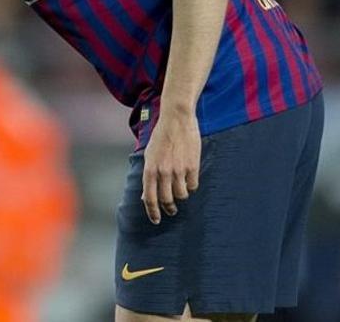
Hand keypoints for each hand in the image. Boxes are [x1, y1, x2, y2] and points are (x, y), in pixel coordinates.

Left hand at [141, 109, 199, 224]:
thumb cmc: (161, 136)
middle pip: (166, 200)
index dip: (152, 212)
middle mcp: (163, 172)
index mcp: (150, 169)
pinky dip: (191, 186)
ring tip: (181, 191)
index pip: (150, 198)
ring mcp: (178, 169)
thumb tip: (146, 196)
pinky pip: (193, 185)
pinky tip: (189, 180)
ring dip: (181, 196)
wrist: (177, 119)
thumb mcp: (149, 155)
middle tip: (171, 210)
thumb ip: (149, 176)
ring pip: (181, 195)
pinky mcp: (192, 166)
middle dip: (169, 208)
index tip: (156, 220)